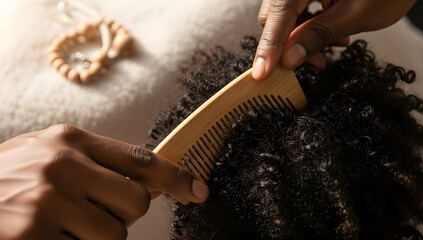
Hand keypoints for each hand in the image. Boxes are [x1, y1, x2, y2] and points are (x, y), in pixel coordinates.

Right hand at [0, 124, 208, 239]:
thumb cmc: (6, 180)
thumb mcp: (47, 156)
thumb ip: (96, 163)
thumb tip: (150, 183)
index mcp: (70, 140)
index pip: (140, 159)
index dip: (175, 177)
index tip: (197, 190)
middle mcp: (62, 165)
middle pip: (135, 202)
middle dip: (120, 215)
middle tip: (87, 213)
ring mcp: (46, 201)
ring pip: (113, 235)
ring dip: (94, 238)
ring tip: (60, 227)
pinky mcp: (33, 236)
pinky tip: (45, 238)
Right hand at [252, 0, 415, 79]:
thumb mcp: (355, 15)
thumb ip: (318, 36)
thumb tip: (288, 60)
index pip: (279, 14)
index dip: (269, 47)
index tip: (260, 74)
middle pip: (276, 14)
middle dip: (290, 43)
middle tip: (315, 62)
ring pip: (287, 15)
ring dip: (304, 37)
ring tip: (337, 44)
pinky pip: (300, 10)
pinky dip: (312, 26)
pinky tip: (335, 34)